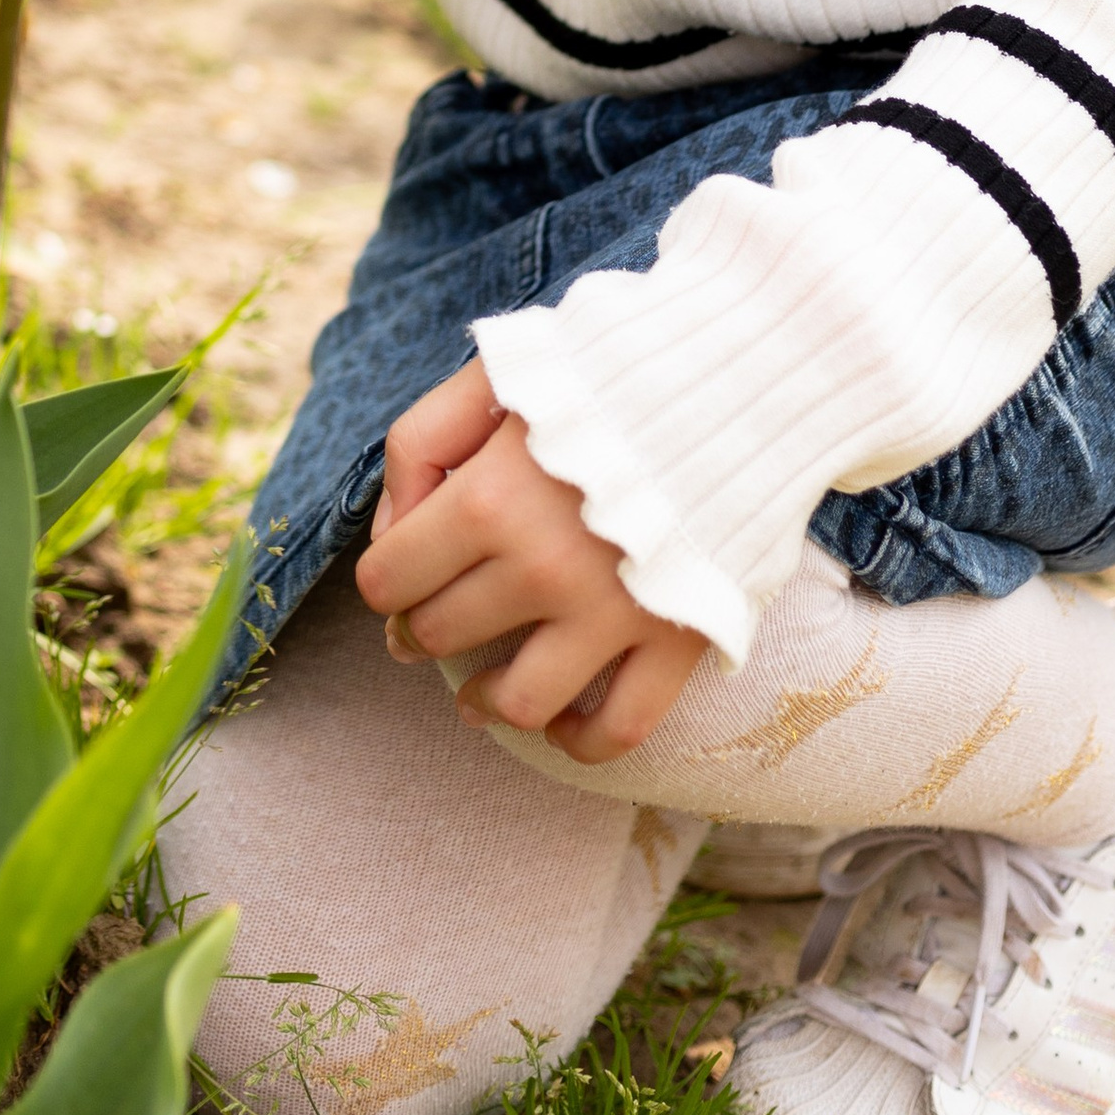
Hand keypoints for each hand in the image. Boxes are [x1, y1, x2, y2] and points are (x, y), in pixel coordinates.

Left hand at [352, 361, 707, 763]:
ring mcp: (612, 613)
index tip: (397, 579)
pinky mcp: (676, 638)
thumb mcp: (491, 377)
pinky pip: (619, 730)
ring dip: (483, 704)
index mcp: (487, 498)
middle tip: (426, 624)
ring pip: (519, 703)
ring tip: (476, 694)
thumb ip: (419, 444)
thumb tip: (389, 535)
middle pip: (441, 635)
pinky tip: (561, 720)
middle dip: (420, 631)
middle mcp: (542, 567)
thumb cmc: (596, 373)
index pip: (390, 580)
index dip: (384, 583)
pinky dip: (581, 742)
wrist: (729, 377)